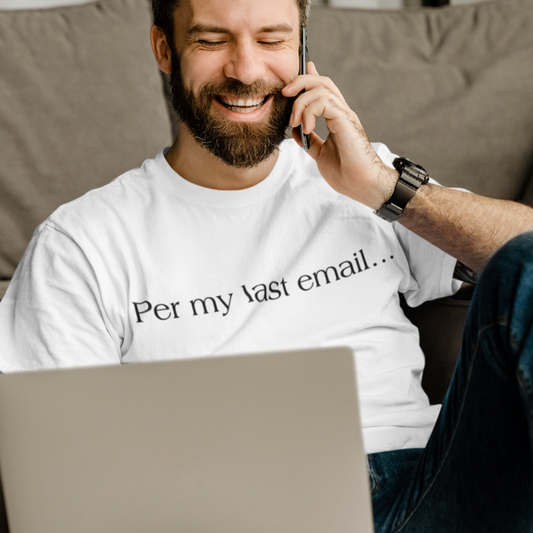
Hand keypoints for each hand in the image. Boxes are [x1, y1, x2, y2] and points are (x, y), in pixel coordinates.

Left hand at [282, 62, 397, 210]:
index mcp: (337, 118)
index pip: (323, 90)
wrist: (361, 184)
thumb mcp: (320, 154)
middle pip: (321, 82)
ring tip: (295, 122)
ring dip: (301, 103)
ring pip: (321, 89)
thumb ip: (310, 141)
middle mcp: (342, 113)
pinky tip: (307, 128)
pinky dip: (310, 112)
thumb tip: (295, 131)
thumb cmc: (346, 173)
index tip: (291, 82)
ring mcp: (344, 116)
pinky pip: (325, 102)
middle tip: (285, 95)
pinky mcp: (346, 121)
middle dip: (300, 82)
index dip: (308, 79)